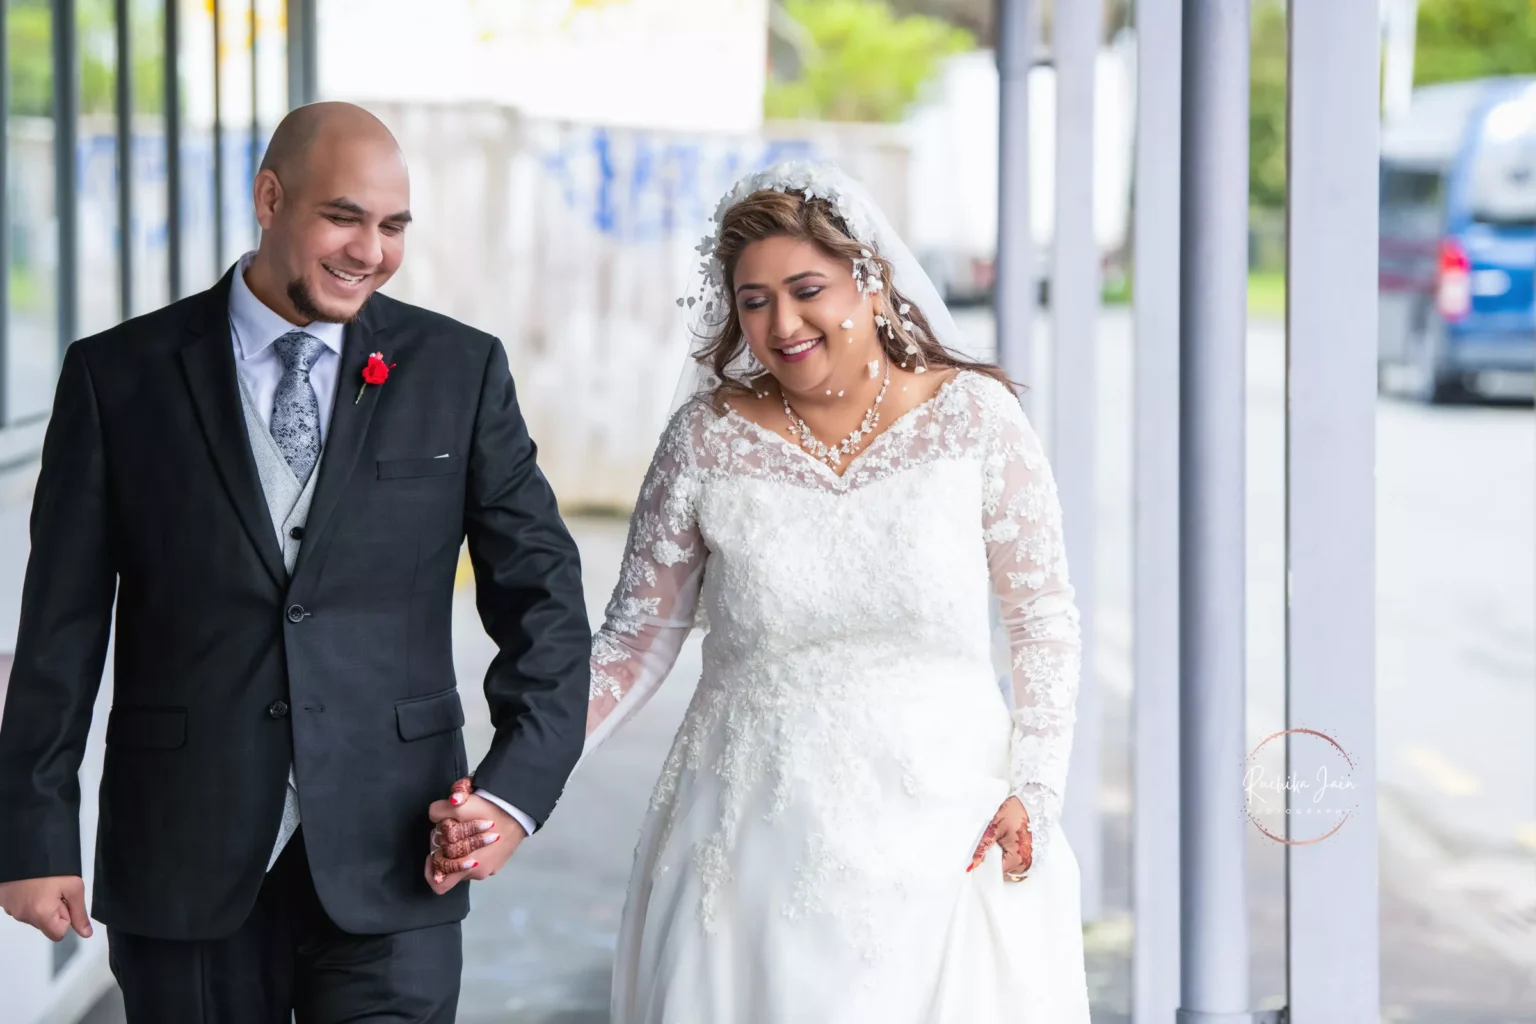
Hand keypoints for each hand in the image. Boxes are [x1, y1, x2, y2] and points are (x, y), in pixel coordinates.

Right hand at [0, 876, 93, 940]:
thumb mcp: (73, 887)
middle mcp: (22, 916)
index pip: (58, 934)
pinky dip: (28, 899)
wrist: (25, 849)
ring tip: (43, 884)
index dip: (66, 919)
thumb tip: (86, 933)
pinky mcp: (4, 901)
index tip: (65, 901)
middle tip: (55, 889)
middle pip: (45, 924)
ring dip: (41, 904)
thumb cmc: (50, 867)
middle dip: (54, 910)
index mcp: (40, 915)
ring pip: (33, 915)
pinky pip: (21, 906)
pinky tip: (31, 884)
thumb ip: (79, 913)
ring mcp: (11, 909)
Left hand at [423, 777, 526, 894]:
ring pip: (466, 865)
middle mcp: (477, 873)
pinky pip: (481, 859)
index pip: (439, 883)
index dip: (431, 868)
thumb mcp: (458, 806)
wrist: (520, 809)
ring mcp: (491, 868)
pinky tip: (479, 833)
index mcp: (465, 867)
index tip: (435, 850)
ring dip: (461, 851)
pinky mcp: (500, 861)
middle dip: (446, 854)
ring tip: (465, 831)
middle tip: (448, 834)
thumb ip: (438, 811)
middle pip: (451, 872)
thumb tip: (434, 817)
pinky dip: (476, 849)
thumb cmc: (488, 811)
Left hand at [967, 796, 1032, 879]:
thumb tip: (972, 863)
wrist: (1034, 801)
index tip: (981, 854)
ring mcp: (1032, 861)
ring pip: (1010, 868)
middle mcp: (1027, 863)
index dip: (986, 863)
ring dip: (1003, 858)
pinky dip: (1011, 857)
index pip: (996, 872)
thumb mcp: (995, 827)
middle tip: (995, 842)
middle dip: (995, 860)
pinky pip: (1018, 864)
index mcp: (1017, 859)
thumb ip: (983, 846)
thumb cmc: (1016, 811)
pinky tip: (1009, 844)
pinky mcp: (1034, 856)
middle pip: (1003, 871)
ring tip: (1003, 841)